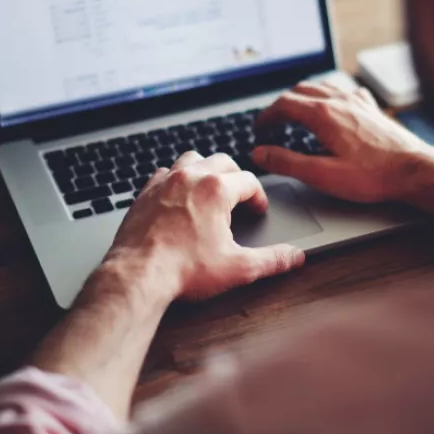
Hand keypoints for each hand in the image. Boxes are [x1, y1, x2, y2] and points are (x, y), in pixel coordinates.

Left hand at [107, 152, 304, 300]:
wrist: (138, 274)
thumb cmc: (184, 269)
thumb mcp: (237, 267)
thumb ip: (271, 259)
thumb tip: (294, 256)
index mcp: (216, 190)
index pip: (249, 181)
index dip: (259, 197)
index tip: (258, 210)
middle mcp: (190, 177)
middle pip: (222, 161)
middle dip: (235, 176)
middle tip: (240, 196)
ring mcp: (165, 182)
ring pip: (192, 159)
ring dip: (205, 169)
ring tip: (210, 189)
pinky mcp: (145, 192)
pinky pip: (164, 172)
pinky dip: (175, 179)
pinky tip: (178, 196)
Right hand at [252, 81, 433, 203]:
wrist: (414, 171)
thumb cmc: (372, 175)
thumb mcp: (321, 175)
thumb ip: (286, 162)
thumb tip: (260, 153)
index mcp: (323, 115)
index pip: (283, 104)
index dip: (266, 116)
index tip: (258, 129)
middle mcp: (339, 101)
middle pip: (299, 92)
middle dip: (280, 106)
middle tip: (272, 124)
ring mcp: (356, 101)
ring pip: (320, 87)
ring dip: (301, 97)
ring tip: (293, 113)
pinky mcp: (370, 108)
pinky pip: (343, 90)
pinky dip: (327, 95)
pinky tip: (330, 106)